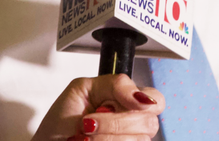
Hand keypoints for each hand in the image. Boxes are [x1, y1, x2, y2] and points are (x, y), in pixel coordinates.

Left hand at [32, 74, 164, 140]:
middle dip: (114, 123)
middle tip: (89, 122)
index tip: (118, 105)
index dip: (144, 102)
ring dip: (106, 138)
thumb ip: (116, 83)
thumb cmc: (61, 121)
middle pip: (148, 123)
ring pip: (138, 140)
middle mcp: (133, 123)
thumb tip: (140, 95)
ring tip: (85, 137)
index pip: (157, 100)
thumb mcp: (83, 88)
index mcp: (128, 102)